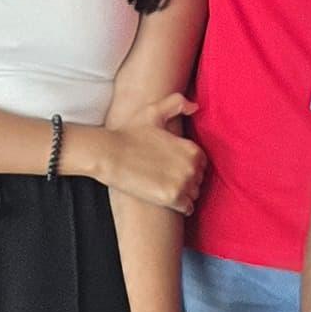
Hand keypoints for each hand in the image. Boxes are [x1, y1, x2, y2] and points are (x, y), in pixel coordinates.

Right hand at [87, 118, 205, 214]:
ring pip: (194, 194)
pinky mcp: (172, 198)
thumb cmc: (129, 133)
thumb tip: (196, 107)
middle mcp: (191, 166)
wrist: (109, 154)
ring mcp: (183, 183)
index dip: (188, 164)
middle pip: (199, 180)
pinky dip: (180, 206)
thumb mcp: (153, 112)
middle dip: (187, 179)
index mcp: (192, 148)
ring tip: (166, 188)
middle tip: (168, 177)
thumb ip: (177, 104)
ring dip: (184, 193)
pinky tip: (167, 199)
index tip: (174, 165)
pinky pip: (187, 208)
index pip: (201, 163)